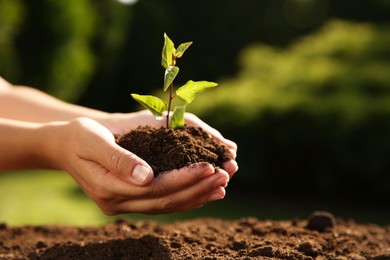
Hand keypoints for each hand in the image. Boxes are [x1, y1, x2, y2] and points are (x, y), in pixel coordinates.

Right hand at [47, 117, 228, 213]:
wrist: (63, 145)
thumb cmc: (78, 136)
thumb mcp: (93, 140)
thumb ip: (118, 158)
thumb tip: (146, 177)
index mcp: (109, 188)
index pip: (155, 188)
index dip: (184, 179)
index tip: (210, 166)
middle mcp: (117, 202)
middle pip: (165, 200)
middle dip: (198, 188)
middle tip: (226, 175)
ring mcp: (124, 204)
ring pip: (167, 205)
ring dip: (197, 195)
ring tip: (223, 184)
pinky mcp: (131, 198)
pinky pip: (162, 202)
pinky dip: (186, 196)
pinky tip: (205, 191)